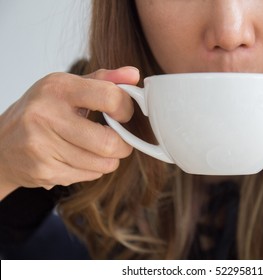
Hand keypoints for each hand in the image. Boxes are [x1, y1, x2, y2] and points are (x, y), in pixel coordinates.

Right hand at [0, 67, 138, 197]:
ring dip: (109, 159)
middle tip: (119, 141)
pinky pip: (89, 176)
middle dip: (123, 145)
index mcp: (58, 88)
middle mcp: (47, 115)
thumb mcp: (67, 87)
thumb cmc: (41, 111)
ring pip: (102, 164)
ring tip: (97, 149)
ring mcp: (43, 146)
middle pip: (109, 142)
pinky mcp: (44, 170)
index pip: (110, 97)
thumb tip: (133, 75)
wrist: (2, 143)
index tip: (123, 114)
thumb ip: (104, 80)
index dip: (125, 109)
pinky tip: (79, 159)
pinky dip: (92, 170)